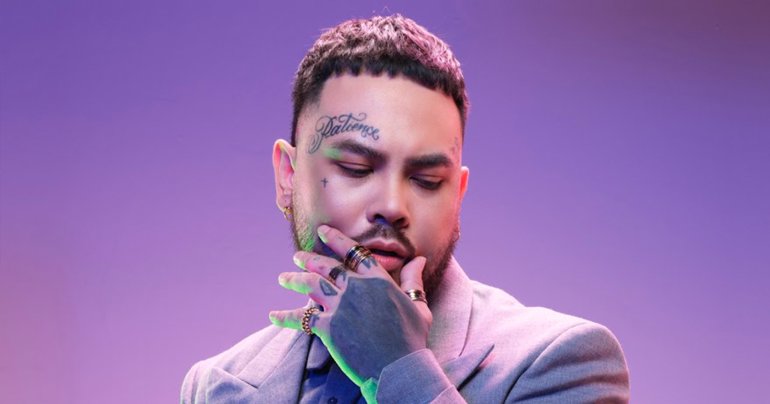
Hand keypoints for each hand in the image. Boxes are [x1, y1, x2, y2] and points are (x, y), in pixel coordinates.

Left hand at [269, 224, 431, 386]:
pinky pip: (301, 318)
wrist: (399, 368)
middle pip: (327, 266)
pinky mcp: (328, 328)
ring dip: (294, 279)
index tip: (323, 231)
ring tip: (283, 277)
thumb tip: (418, 260)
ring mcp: (340, 307)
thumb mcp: (418, 306)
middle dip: (310, 259)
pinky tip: (273, 315)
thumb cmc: (412, 339)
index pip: (354, 253)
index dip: (337, 240)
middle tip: (298, 256)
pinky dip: (285, 316)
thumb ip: (413, 280)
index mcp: (378, 280)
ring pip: (311, 285)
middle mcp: (356, 288)